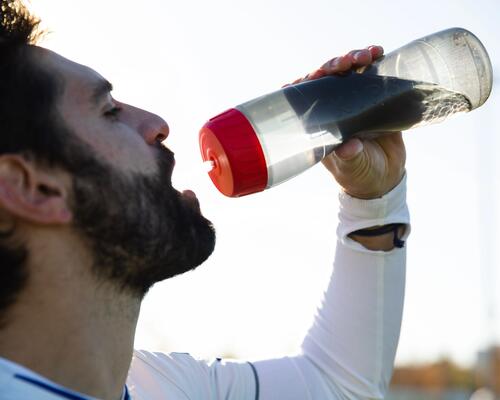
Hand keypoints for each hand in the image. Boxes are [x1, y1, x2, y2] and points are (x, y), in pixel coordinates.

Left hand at [291, 46, 405, 198]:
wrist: (386, 178)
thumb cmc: (360, 175)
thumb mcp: (353, 167)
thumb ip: (350, 158)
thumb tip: (349, 147)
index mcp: (320, 123)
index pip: (305, 95)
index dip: (306, 81)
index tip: (313, 76)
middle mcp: (334, 108)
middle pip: (328, 77)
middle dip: (334, 65)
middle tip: (345, 63)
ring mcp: (354, 101)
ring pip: (349, 71)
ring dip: (354, 58)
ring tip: (367, 55)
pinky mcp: (376, 98)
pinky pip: (373, 74)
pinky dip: (375, 61)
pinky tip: (380, 52)